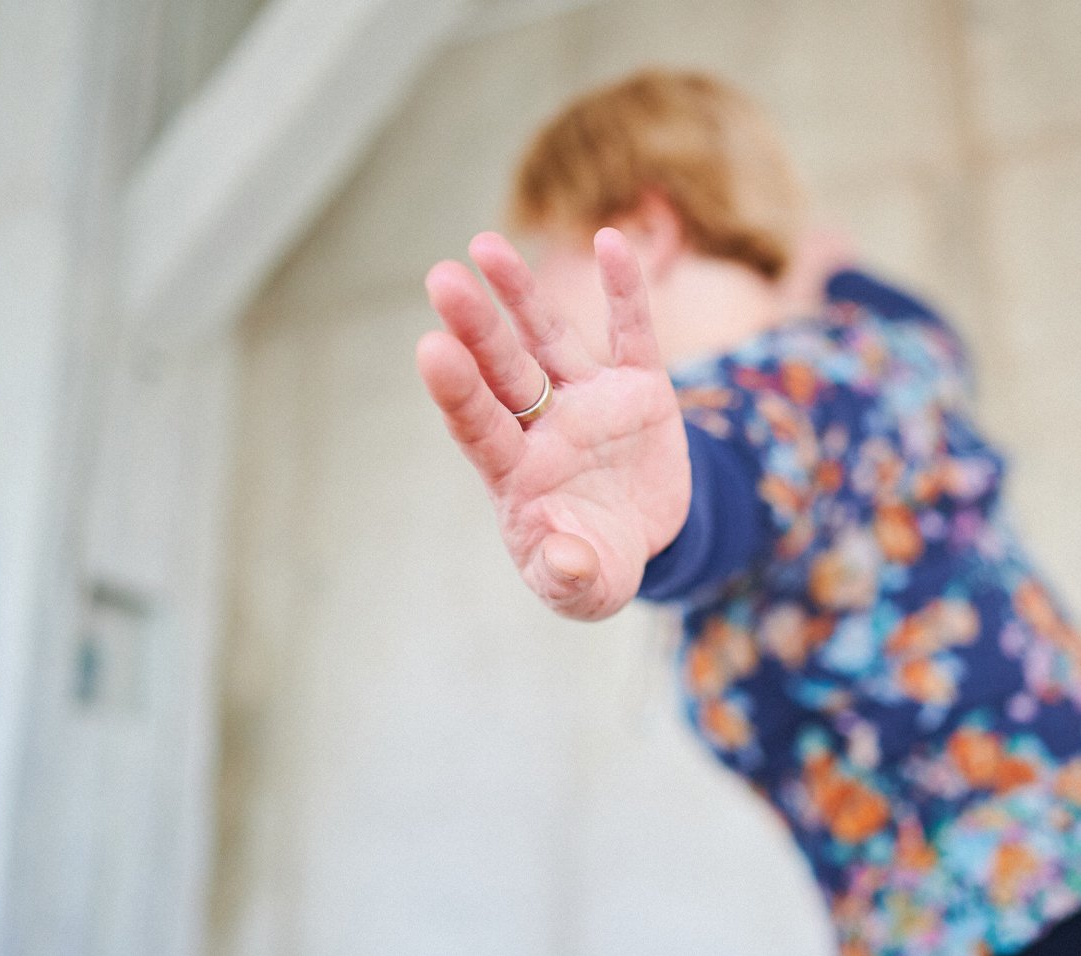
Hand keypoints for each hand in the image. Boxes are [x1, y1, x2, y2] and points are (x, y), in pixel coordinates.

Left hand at [416, 228, 689, 619]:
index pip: (480, 427)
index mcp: (518, 474)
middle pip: (503, 372)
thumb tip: (568, 561)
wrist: (649, 542)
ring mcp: (589, 401)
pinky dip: (624, 290)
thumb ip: (571, 578)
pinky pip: (632, 333)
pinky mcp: (638, 388)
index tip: (431, 349)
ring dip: (520, 294)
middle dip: (476, 328)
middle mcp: (544, 427)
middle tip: (441, 278)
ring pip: (549, 340)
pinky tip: (612, 242)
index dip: (457, 392)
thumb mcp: (587, 589)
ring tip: (486, 245)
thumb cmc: (597, 567)